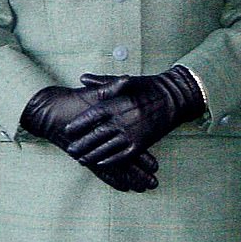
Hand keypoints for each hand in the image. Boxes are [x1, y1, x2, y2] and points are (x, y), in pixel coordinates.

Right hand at [20, 84, 158, 191]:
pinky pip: (100, 172)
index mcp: (101, 128)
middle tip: (153, 184)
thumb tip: (127, 80)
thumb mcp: (90, 93)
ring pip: (112, 170)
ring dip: (129, 179)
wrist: (45, 111)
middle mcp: (96, 143)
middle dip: (138, 174)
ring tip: (143, 188)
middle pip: (121, 163)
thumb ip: (110, 88)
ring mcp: (89, 151)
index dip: (141, 156)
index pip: (125, 145)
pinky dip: (112, 179)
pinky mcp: (83, 156)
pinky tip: (123, 187)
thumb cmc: (69, 101)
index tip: (155, 165)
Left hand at [64, 66, 205, 165]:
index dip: (78, 123)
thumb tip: (82, 78)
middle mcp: (122, 119)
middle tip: (70, 149)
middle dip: (82, 143)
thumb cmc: (147, 87)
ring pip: (107, 147)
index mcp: (116, 103)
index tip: (67, 129)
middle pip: (96, 134)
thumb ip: (102, 82)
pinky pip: (123, 155)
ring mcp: (131, 133)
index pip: (92, 115)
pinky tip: (101, 163)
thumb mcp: (125, 81)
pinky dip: (111, 160)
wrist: (173, 98)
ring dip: (93, 155)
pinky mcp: (141, 143)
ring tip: (80, 159)